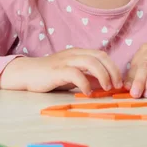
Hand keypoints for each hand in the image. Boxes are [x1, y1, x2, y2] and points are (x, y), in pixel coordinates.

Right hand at [0, 49, 122, 94]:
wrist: (27, 74)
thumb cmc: (50, 76)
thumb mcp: (72, 75)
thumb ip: (87, 77)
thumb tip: (105, 85)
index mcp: (78, 53)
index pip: (101, 54)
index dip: (114, 67)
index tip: (119, 82)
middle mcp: (73, 54)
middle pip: (100, 56)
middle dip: (112, 70)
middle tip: (116, 86)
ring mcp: (65, 61)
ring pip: (90, 62)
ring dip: (102, 75)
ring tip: (106, 88)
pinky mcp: (57, 71)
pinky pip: (75, 73)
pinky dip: (85, 83)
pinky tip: (88, 93)